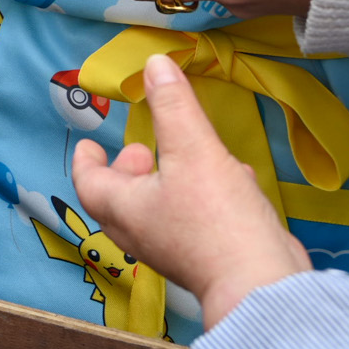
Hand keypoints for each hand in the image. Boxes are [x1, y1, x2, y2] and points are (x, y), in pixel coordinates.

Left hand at [72, 54, 309, 328]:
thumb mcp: (193, 150)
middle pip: (121, 198)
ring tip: (186, 156)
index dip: (86, 161)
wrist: (262, 285)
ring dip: (167, 182)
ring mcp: (175, 249)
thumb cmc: (215, 218)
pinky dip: (203, 198)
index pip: (88, 183)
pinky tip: (236, 181)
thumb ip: (174, 107)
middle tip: (141, 149)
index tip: (89, 144)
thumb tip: (154, 64)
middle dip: (129, 170)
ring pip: (159, 210)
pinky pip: (195, 222)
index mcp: (124, 208)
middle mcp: (141, 233)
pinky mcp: (209, 258)